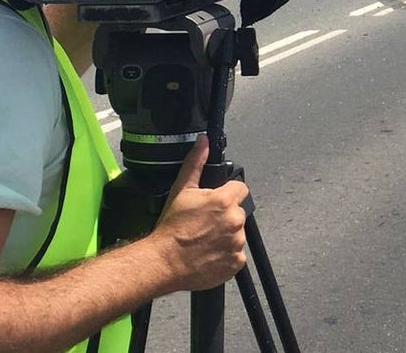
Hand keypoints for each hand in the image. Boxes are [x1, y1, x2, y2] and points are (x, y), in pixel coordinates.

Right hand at [151, 135, 248, 291]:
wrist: (164, 261)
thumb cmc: (171, 228)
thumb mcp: (181, 190)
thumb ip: (195, 163)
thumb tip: (203, 142)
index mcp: (225, 200)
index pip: (240, 188)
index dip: (229, 192)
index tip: (217, 201)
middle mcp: (235, 220)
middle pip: (239, 211)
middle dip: (226, 214)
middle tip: (206, 222)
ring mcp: (237, 242)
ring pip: (238, 233)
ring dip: (226, 234)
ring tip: (205, 239)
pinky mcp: (235, 262)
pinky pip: (236, 255)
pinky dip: (226, 254)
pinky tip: (210, 253)